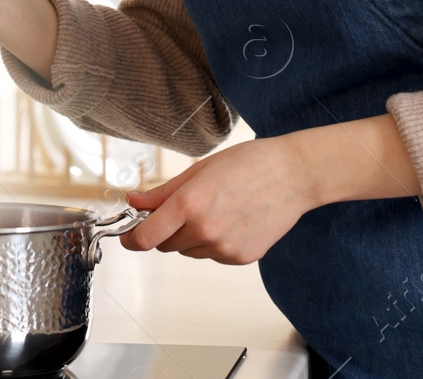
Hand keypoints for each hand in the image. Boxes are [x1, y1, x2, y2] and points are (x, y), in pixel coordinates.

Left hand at [120, 136, 313, 264]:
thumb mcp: (198, 170)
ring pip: (189, 250)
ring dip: (191, 236)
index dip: (131, 239)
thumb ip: (162, 192)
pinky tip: (232, 219)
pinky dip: (214, 242)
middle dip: (165, 230)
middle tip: (182, 208)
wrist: (293, 175)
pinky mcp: (240, 258)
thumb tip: (132, 201)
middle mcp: (205, 230)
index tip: (128, 236)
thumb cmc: (248, 163)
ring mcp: (224, 248)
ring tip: (216, 208)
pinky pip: (212, 255)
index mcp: (190, 204)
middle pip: (165, 245)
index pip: (146, 237)